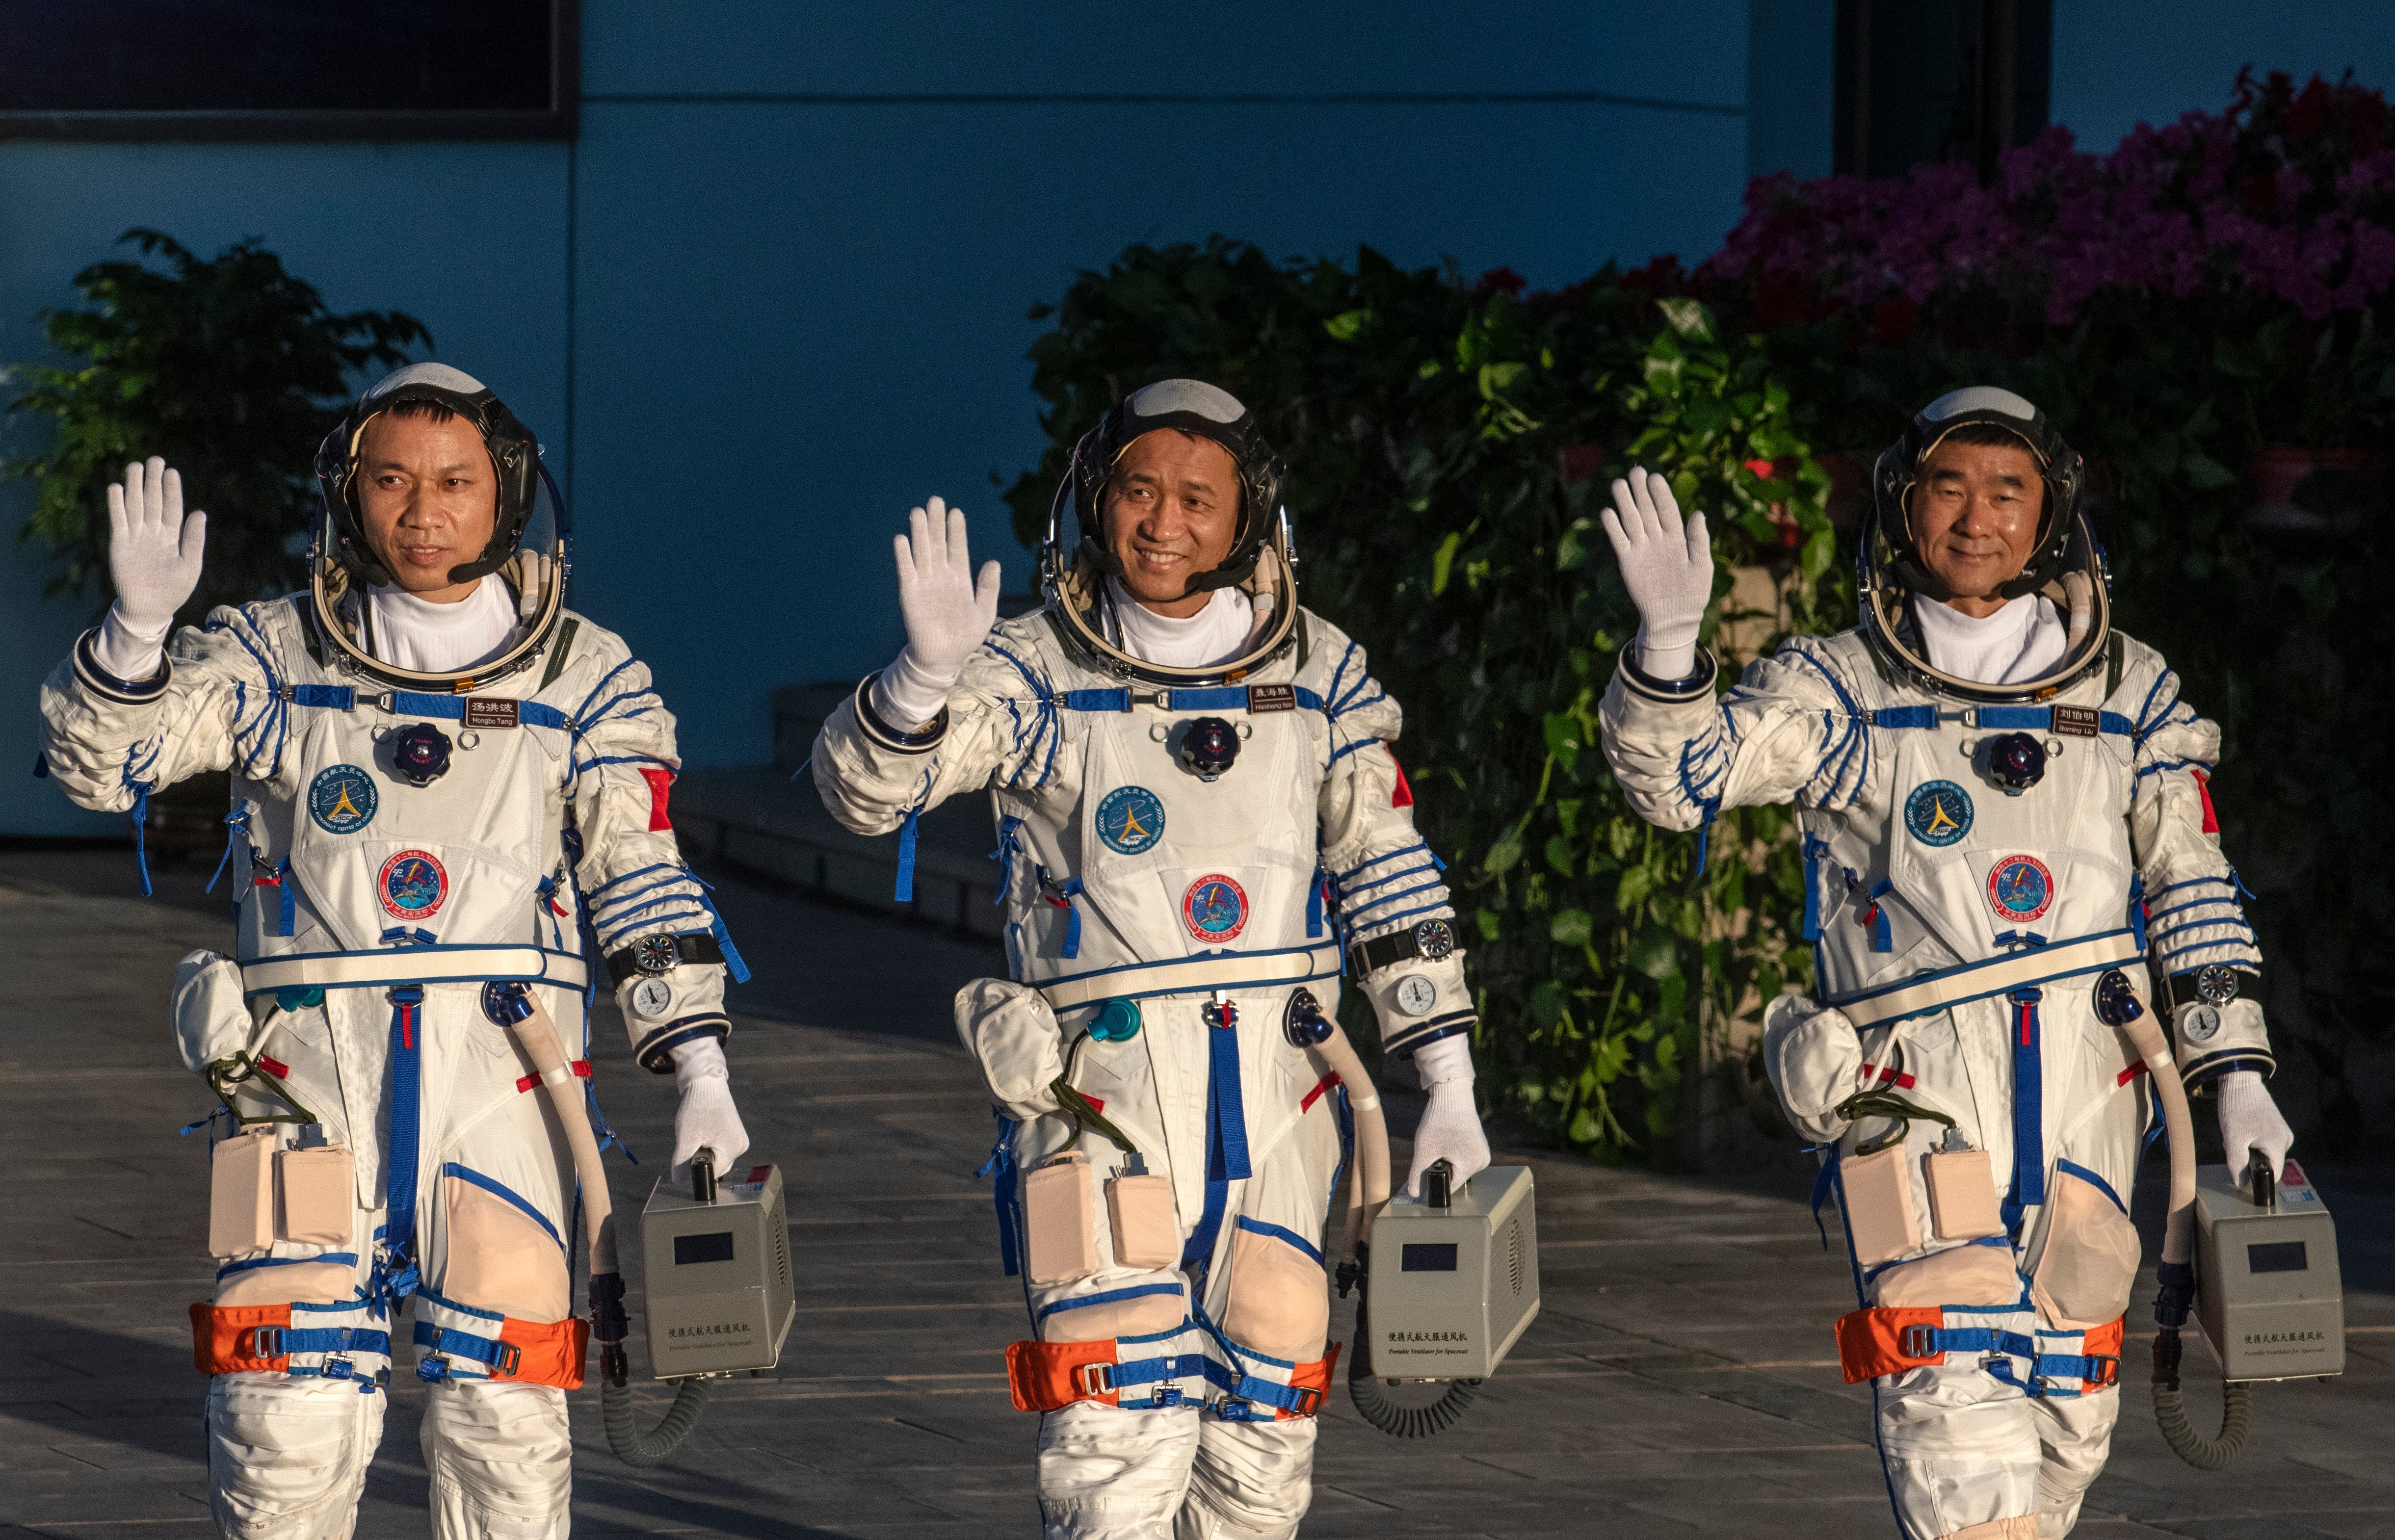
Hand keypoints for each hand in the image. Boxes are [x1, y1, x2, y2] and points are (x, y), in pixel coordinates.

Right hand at [107, 457, 207, 634]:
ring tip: (135, 466)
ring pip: (134, 506)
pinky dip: (117, 504)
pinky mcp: (119, 543)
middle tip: (155, 459)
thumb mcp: (190, 565)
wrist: (150, 608)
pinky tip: (116, 487)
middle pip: (152, 501)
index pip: (172, 508)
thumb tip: (201, 512)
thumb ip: (194, 539)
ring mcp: (135, 536)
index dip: (171, 490)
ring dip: (134, 487)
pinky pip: (118, 519)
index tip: (172, 472)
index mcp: (173, 536)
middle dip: (153, 481)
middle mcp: (153, 532)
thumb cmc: (174, 589)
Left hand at [670, 1037, 748, 1180]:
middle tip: (694, 1138)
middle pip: (717, 1166)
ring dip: (705, 1150)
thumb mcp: (686, 1138)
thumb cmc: (697, 1108)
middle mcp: (741, 1145)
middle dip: (702, 1157)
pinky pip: (720, 1147)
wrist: (706, 1082)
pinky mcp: (735, 1132)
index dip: (697, 1166)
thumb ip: (682, 1163)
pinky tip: (704, 1128)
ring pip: (717, 1157)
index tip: (691, 1148)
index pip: (713, 1173)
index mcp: (734, 1149)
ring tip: (699, 1131)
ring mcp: (740, 1139)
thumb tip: (679, 1182)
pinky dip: (709, 1142)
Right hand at [895, 496, 1001, 679]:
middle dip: (936, 523)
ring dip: (919, 533)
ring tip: (918, 512)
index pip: (958, 548)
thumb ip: (988, 587)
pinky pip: (906, 571)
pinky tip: (902, 539)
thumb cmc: (965, 636)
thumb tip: (994, 562)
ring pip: (921, 553)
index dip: (956, 531)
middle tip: (935, 501)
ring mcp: (924, 583)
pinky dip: (903, 556)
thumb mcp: (984, 612)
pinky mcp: (909, 594)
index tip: (956, 512)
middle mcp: (941, 576)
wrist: (943, 658)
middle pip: (938, 544)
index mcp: (960, 578)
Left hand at [1404, 1036, 1489, 1196]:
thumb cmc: (1439, 1121)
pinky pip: (1464, 1157)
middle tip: (1434, 1149)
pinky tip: (1448, 1139)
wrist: (1451, 1094)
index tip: (1427, 1167)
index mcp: (1472, 1165)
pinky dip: (1453, 1152)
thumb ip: (1417, 1174)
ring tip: (1441, 1142)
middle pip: (1455, 1176)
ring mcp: (1483, 1152)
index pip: (1450, 1185)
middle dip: (1442, 1167)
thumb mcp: (1424, 1150)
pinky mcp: (1480, 1144)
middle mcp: (1482, 1161)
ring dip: (1447, 1160)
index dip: (1435, 1181)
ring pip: (1459, 1167)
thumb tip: (1414, 1195)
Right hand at [1599, 466, 1711, 679]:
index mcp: (1678, 538)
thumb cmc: (1694, 594)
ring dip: (1625, 503)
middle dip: (1641, 491)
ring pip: (1632, 520)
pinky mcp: (1628, 561)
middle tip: (1635, 471)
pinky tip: (1607, 512)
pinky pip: (1619, 540)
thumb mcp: (1702, 567)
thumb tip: (1698, 513)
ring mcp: (1642, 549)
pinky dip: (1613, 527)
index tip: (1655, 477)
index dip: (1661, 494)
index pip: (1668, 510)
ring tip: (1618, 483)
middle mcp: (1658, 539)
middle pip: (1647, 510)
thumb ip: (1699, 540)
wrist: (1674, 620)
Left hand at [2215, 1070, 2292, 1190]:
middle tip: (2234, 1145)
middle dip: (2250, 1160)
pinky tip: (2242, 1129)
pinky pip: (2265, 1142)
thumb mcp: (2233, 1139)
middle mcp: (2286, 1139)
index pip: (2274, 1174)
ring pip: (2265, 1152)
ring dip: (2249, 1149)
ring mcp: (2282, 1131)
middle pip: (2269, 1163)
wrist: (2240, 1080)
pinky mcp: (2276, 1125)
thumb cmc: (2236, 1108)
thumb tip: (2241, 1183)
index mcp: (2279, 1144)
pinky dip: (2251, 1140)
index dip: (2259, 1179)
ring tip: (2237, 1134)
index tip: (2243, 1174)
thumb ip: (2238, 1163)